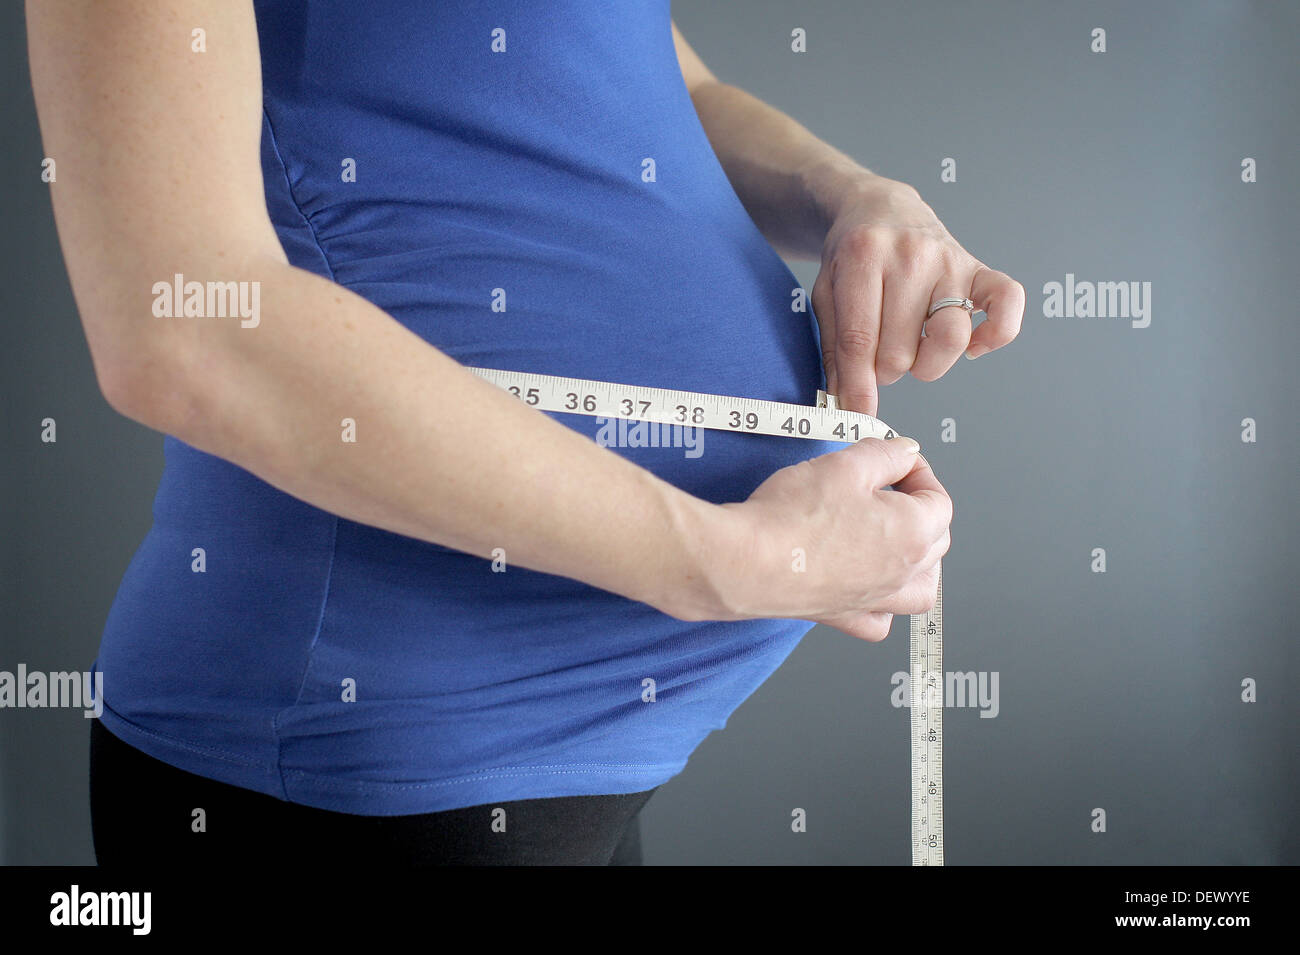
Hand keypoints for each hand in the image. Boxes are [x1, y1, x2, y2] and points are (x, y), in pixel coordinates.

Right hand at [713, 437, 950, 641]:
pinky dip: (885, 607)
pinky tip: (872, 587)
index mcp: (913, 532)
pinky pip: (880, 621)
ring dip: (920, 563)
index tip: (895, 460)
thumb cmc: (793, 517)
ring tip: (898, 540)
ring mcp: (875, 599)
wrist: (748, 561)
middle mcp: (902, 572)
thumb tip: (904, 453)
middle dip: (920, 508)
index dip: (919, 472)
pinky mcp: (843, 615)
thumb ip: (884, 455)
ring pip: (921, 588)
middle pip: (936, 540)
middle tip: (888, 486)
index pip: (939, 500)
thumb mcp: (846, 463)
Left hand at [811, 176, 1025, 416]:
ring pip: (950, 340)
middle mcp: (911, 256)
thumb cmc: (852, 257)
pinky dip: (995, 336)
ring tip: (912, 351)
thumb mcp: (826, 294)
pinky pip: (1007, 306)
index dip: (857, 386)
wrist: (880, 207)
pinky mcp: (980, 269)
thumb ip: (834, 348)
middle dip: (884, 370)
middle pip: (901, 350)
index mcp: (863, 256)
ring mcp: (950, 262)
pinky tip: (971, 347)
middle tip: (877, 356)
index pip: (860, 339)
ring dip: (927, 364)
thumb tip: (845, 402)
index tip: (856, 414)